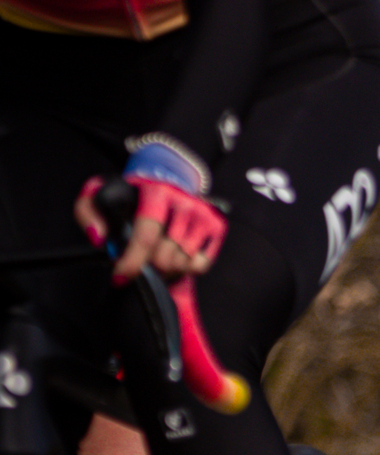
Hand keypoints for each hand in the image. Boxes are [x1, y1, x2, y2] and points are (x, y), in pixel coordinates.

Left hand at [77, 173, 226, 284]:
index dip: (132, 262)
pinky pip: (201, 264)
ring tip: (156, 257)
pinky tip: (175, 256)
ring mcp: (203, 214)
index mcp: (156, 191)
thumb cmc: (132, 194)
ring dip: (166, 269)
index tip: (120, 277)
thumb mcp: (100, 194)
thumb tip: (99, 238)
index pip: (146, 236)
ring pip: (182, 263)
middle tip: (140, 260)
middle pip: (164, 256)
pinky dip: (186, 268)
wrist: (168, 177)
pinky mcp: (216, 226)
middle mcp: (184, 201)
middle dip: (148, 266)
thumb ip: (88, 213)